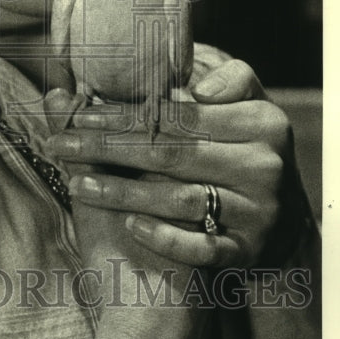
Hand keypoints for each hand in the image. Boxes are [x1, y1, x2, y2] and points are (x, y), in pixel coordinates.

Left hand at [45, 58, 290, 269]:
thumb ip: (205, 88)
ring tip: (77, 185)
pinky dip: (165, 237)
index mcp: (260, 122)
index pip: (179, 116)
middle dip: (108, 149)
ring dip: (122, 193)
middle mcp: (263, 165)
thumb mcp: (232, 112)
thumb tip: (159, 88)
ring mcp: (259, 211)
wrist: (279, 218)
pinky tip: (130, 225)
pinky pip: (203, 248)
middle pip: (171, 153)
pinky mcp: (249, 251)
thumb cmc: (236, 152)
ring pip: (180, 199)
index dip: (125, 116)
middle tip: (60, 144)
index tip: (79, 117)